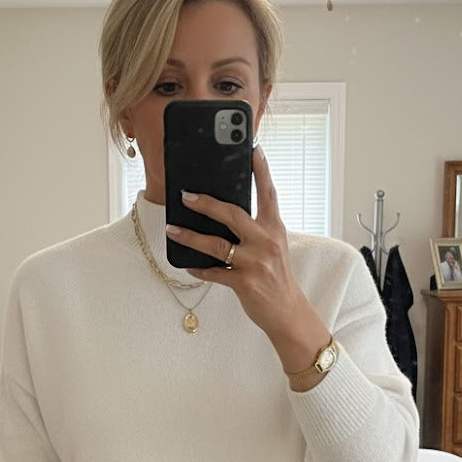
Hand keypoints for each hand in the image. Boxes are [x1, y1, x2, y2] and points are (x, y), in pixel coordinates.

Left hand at [165, 147, 312, 342]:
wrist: (288, 312)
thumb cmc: (277, 276)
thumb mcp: (274, 246)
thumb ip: (255, 229)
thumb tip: (223, 214)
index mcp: (274, 228)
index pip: (268, 193)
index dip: (261, 170)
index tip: (253, 149)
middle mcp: (266, 242)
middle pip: (233, 214)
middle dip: (206, 203)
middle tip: (186, 195)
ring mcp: (255, 263)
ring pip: (216, 244)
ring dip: (191, 236)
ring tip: (172, 229)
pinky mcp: (244, 283)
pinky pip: (214, 272)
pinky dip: (198, 268)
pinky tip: (187, 263)